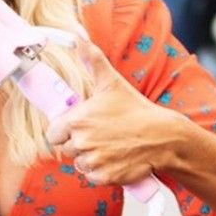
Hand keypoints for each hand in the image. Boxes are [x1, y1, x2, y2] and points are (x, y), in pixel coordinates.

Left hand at [45, 39, 177, 185]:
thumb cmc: (136, 109)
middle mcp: (82, 142)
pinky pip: (92, 176)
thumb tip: (79, 38)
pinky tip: (115, 158)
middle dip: (79, 144)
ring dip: (90, 158)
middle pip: (66, 149)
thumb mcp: (112, 83)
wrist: (162, 137)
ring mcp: (93, 161)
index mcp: (77, 120)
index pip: (53, 133)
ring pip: (79, 163)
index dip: (64, 130)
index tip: (79, 127)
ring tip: (109, 146)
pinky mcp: (104, 176)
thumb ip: (92, 60)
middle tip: (100, 135)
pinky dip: (101, 171)